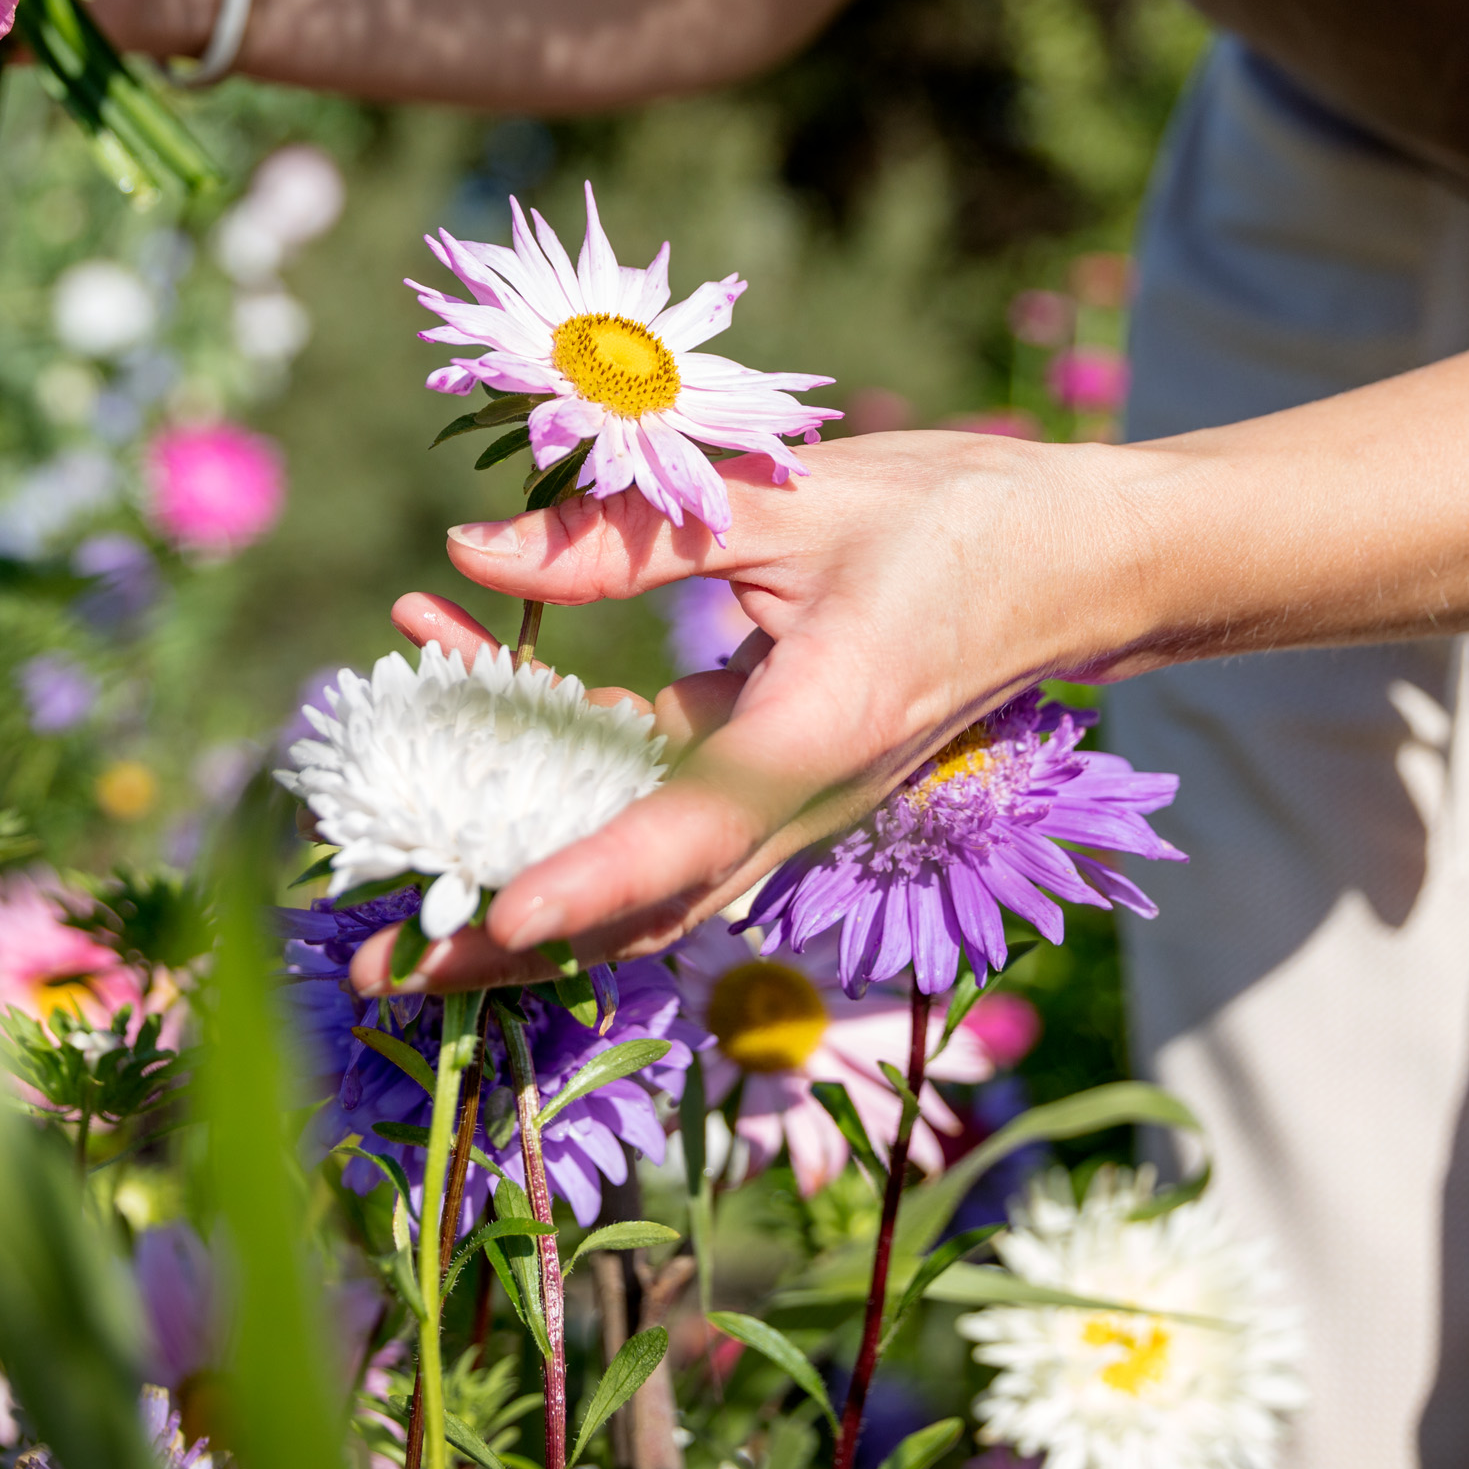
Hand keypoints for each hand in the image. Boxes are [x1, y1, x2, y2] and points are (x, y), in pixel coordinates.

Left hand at [344, 430, 1158, 994]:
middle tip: (387, 967)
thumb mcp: (788, 501)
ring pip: (639, 873)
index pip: (686, 837)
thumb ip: (627, 535)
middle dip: (515, 947)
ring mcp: (788, 798)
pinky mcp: (773, 771)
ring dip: (522, 885)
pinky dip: (561, 781)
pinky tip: (474, 698)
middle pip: (643, 904)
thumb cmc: (958, 521)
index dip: (585, 886)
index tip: (492, 923)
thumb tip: (472, 552)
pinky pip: (655, 805)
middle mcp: (801, 798)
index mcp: (819, 734)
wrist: (1081, 561)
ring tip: (404, 906)